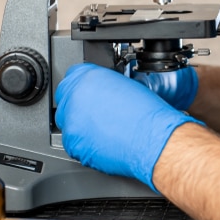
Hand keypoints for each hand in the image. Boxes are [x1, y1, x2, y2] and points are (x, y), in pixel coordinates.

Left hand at [55, 63, 199, 190]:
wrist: (152, 139)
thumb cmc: (147, 114)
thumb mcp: (126, 85)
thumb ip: (104, 85)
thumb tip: (99, 91)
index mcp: (89, 78)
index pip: (73, 75)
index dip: (83, 86)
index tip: (88, 93)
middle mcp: (76, 97)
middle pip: (66, 98)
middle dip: (79, 105)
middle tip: (97, 113)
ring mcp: (72, 121)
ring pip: (68, 122)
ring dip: (81, 125)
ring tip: (103, 129)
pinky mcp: (73, 143)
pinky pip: (73, 142)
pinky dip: (85, 143)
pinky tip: (103, 141)